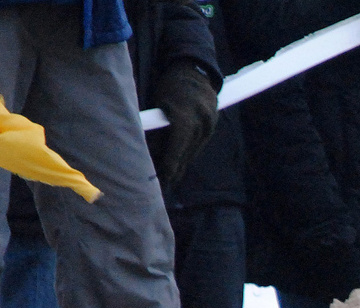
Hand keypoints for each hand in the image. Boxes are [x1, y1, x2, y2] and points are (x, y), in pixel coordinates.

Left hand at [154, 61, 218, 190]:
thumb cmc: (170, 85)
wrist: (195, 70)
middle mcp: (201, 124)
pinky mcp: (212, 127)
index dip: (168, 169)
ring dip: (180, 164)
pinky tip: (177, 162)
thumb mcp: (159, 106)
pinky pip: (197, 145)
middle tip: (161, 184)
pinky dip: (186, 153)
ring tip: (168, 176)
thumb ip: (156, 130)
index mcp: (186, 119)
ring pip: (192, 152)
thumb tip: (148, 154)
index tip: (161, 181)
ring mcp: (209, 126)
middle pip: (185, 156)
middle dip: (173, 171)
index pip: (176, 152)